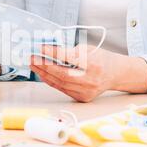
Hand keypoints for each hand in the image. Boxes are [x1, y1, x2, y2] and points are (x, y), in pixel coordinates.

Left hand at [30, 45, 146, 102]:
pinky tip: (43, 74)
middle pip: (62, 74)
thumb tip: (49, 52)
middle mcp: (90, 80)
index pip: (69, 58)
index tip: (41, 48)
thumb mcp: (88, 49)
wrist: (115, 73)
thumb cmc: (100, 58)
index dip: (53, 53)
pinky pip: (62, 89)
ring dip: (44, 74)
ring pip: (60, 83)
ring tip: (34, 65)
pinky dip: (51, 81)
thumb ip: (70, 52)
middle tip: (32, 58)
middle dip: (44, 65)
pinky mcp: (82, 97)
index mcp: (93, 64)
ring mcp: (86, 91)